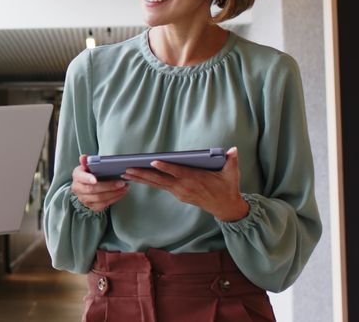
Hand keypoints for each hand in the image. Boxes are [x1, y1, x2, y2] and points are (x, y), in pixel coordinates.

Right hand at [71, 155, 128, 211]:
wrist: (85, 187)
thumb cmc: (88, 174)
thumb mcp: (87, 166)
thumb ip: (86, 161)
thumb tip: (84, 157)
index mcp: (77, 176)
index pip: (81, 178)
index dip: (88, 179)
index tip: (95, 179)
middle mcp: (79, 189)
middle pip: (93, 189)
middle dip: (108, 186)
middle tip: (120, 183)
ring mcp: (85, 199)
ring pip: (100, 198)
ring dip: (114, 193)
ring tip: (124, 187)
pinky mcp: (92, 206)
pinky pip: (104, 204)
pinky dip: (115, 198)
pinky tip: (121, 193)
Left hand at [121, 146, 249, 221]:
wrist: (226, 207)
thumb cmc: (228, 188)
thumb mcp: (232, 174)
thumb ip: (232, 161)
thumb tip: (233, 150)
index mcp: (195, 179)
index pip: (178, 172)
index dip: (166, 167)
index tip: (154, 161)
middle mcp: (184, 187)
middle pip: (160, 180)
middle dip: (143, 175)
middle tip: (127, 170)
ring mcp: (179, 192)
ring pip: (157, 184)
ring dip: (141, 179)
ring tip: (125, 174)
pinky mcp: (178, 194)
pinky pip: (160, 187)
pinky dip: (148, 182)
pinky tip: (137, 178)